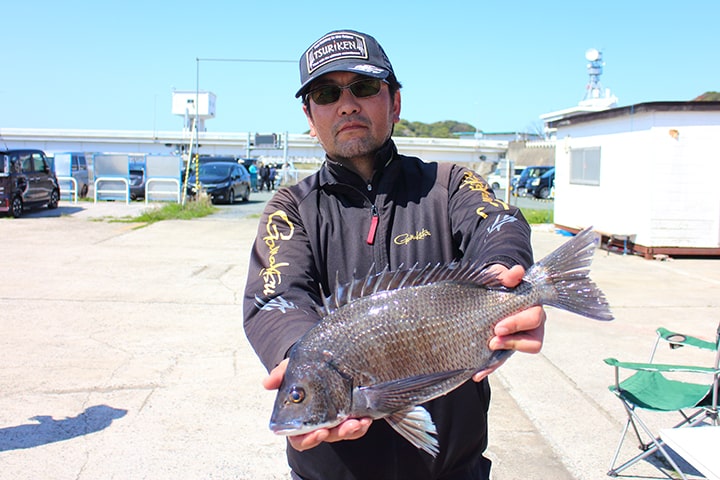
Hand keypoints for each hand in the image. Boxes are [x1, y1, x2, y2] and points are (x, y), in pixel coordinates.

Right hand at [263, 359, 372, 450]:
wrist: (327, 356)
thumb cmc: (306, 367)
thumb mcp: (293, 367)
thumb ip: (281, 375)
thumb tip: (266, 383)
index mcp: (301, 418)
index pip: (300, 438)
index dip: (308, 439)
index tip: (319, 432)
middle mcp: (318, 422)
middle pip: (326, 437)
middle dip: (336, 434)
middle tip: (345, 426)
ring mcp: (336, 420)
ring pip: (343, 433)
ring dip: (352, 430)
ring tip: (359, 421)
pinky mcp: (351, 415)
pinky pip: (357, 427)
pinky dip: (362, 425)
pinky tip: (367, 417)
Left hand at [472, 264, 546, 381]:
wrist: (486, 288)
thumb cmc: (498, 283)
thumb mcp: (500, 276)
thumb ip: (508, 275)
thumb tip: (516, 273)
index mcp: (533, 307)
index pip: (534, 319)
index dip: (518, 324)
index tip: (498, 327)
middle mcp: (531, 326)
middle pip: (532, 340)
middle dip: (512, 342)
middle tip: (492, 340)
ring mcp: (519, 338)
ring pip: (518, 353)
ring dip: (502, 357)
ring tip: (485, 355)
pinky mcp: (505, 347)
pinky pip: (501, 360)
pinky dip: (489, 367)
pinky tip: (476, 373)